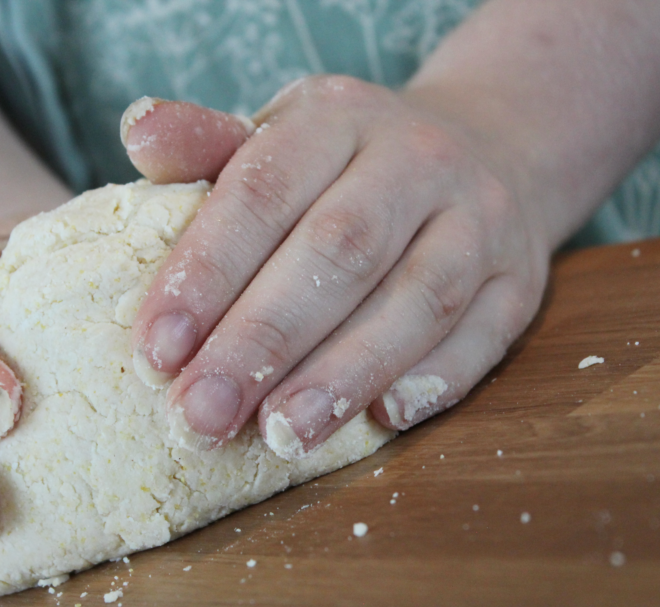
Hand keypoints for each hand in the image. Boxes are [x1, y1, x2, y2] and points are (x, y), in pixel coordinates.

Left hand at [125, 76, 551, 455]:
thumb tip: (138, 131)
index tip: (156, 352)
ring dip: (345, 374)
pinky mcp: (521, 278)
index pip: (264, 192)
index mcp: (337, 117)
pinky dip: (436, 379)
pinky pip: (485, 333)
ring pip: (416, 299)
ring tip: (281, 436)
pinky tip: (383, 420)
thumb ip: (210, 148)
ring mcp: (481, 218)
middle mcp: (417, 159)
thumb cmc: (350, 162)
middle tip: (202, 415)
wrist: (487, 146)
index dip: (207, 273)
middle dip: (264, 341)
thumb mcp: (283, 135)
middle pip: (339, 252)